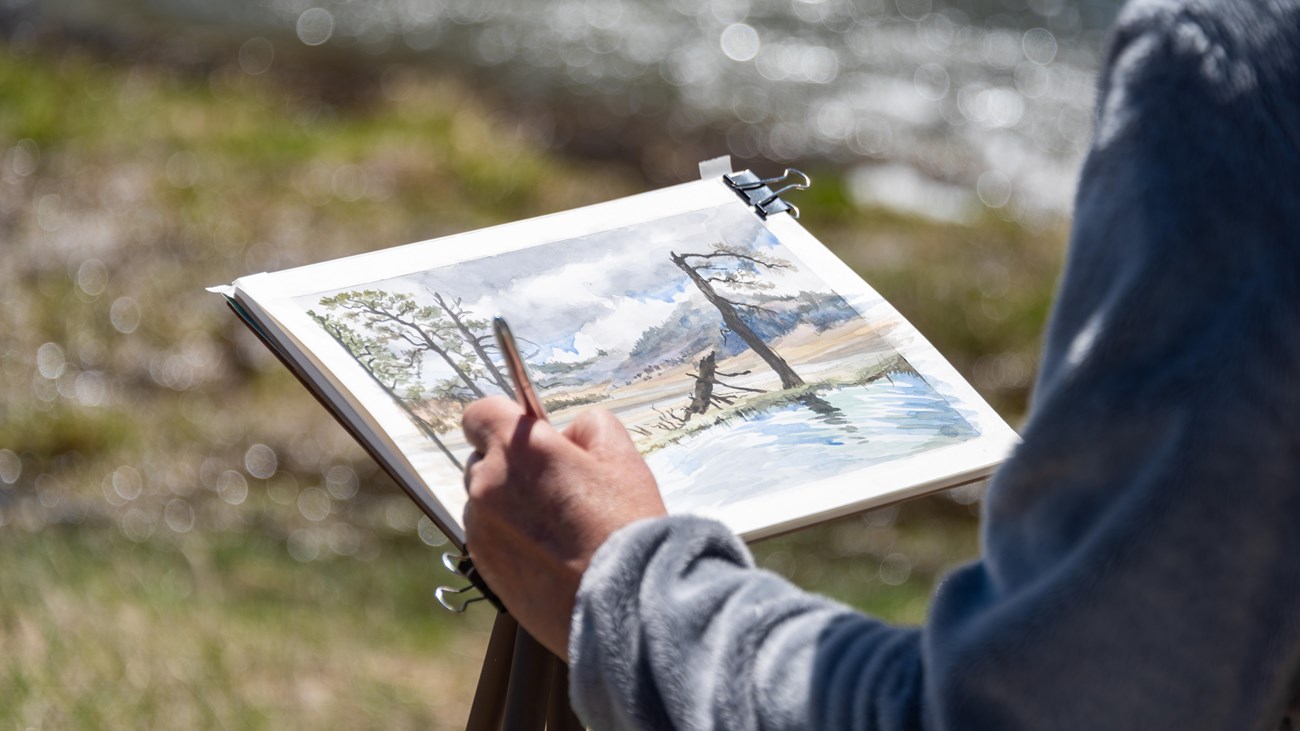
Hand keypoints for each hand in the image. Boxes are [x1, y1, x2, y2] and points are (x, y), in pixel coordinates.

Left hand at [461, 397, 666, 658]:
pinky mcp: (483, 569)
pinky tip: (550, 555)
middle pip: (482, 460)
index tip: (530, 436)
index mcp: (517, 449)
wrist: (624, 604)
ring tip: (557, 528)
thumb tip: (568, 434)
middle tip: (557, 486)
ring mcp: (481, 530)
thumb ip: (588, 426)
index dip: (504, 420)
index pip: (479, 414)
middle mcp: (487, 485)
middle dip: (512, 466)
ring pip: (485, 503)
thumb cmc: (625, 526)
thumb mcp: (621, 456)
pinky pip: (490, 539)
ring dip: (509, 506)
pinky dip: (511, 540)